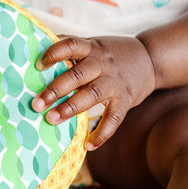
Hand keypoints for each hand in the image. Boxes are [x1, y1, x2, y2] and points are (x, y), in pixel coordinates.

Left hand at [32, 35, 156, 148]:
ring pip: (92, 95)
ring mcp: (114, 82)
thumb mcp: (93, 44)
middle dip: (55, 90)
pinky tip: (88, 144)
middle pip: (77, 75)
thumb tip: (38, 44)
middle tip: (36, 104)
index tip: (37, 65)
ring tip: (52, 119)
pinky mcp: (126, 99)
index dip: (54, 53)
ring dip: (70, 108)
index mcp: (91, 48)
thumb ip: (70, 46)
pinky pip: (114, 118)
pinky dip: (102, 133)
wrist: (151, 58)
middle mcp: (102, 64)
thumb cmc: (111, 53)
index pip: (71, 45)